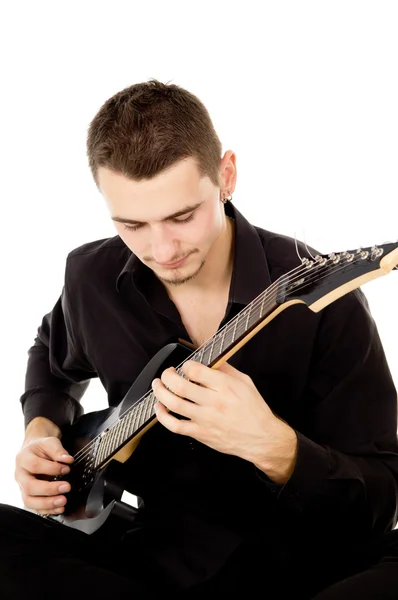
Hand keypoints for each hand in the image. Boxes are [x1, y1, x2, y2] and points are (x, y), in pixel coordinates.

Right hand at [15, 436, 73, 514]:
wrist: (34, 451)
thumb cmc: (41, 448)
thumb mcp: (49, 442)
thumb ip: (58, 450)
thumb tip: (68, 460)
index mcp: (23, 459)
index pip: (34, 466)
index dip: (52, 468)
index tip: (67, 468)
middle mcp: (20, 475)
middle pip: (30, 486)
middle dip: (49, 489)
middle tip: (67, 487)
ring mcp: (22, 487)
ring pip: (29, 501)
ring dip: (47, 503)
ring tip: (63, 501)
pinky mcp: (29, 496)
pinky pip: (35, 507)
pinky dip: (48, 510)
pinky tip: (60, 508)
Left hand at [152, 360, 296, 479]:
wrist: (261, 438)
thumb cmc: (254, 410)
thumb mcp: (245, 382)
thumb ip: (226, 369)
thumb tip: (209, 358)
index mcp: (225, 386)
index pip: (195, 370)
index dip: (185, 365)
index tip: (185, 366)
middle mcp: (213, 402)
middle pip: (180, 386)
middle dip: (167, 376)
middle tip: (167, 373)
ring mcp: (205, 419)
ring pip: (174, 404)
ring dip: (160, 392)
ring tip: (158, 385)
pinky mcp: (200, 433)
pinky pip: (175, 426)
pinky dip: (162, 416)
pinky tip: (159, 408)